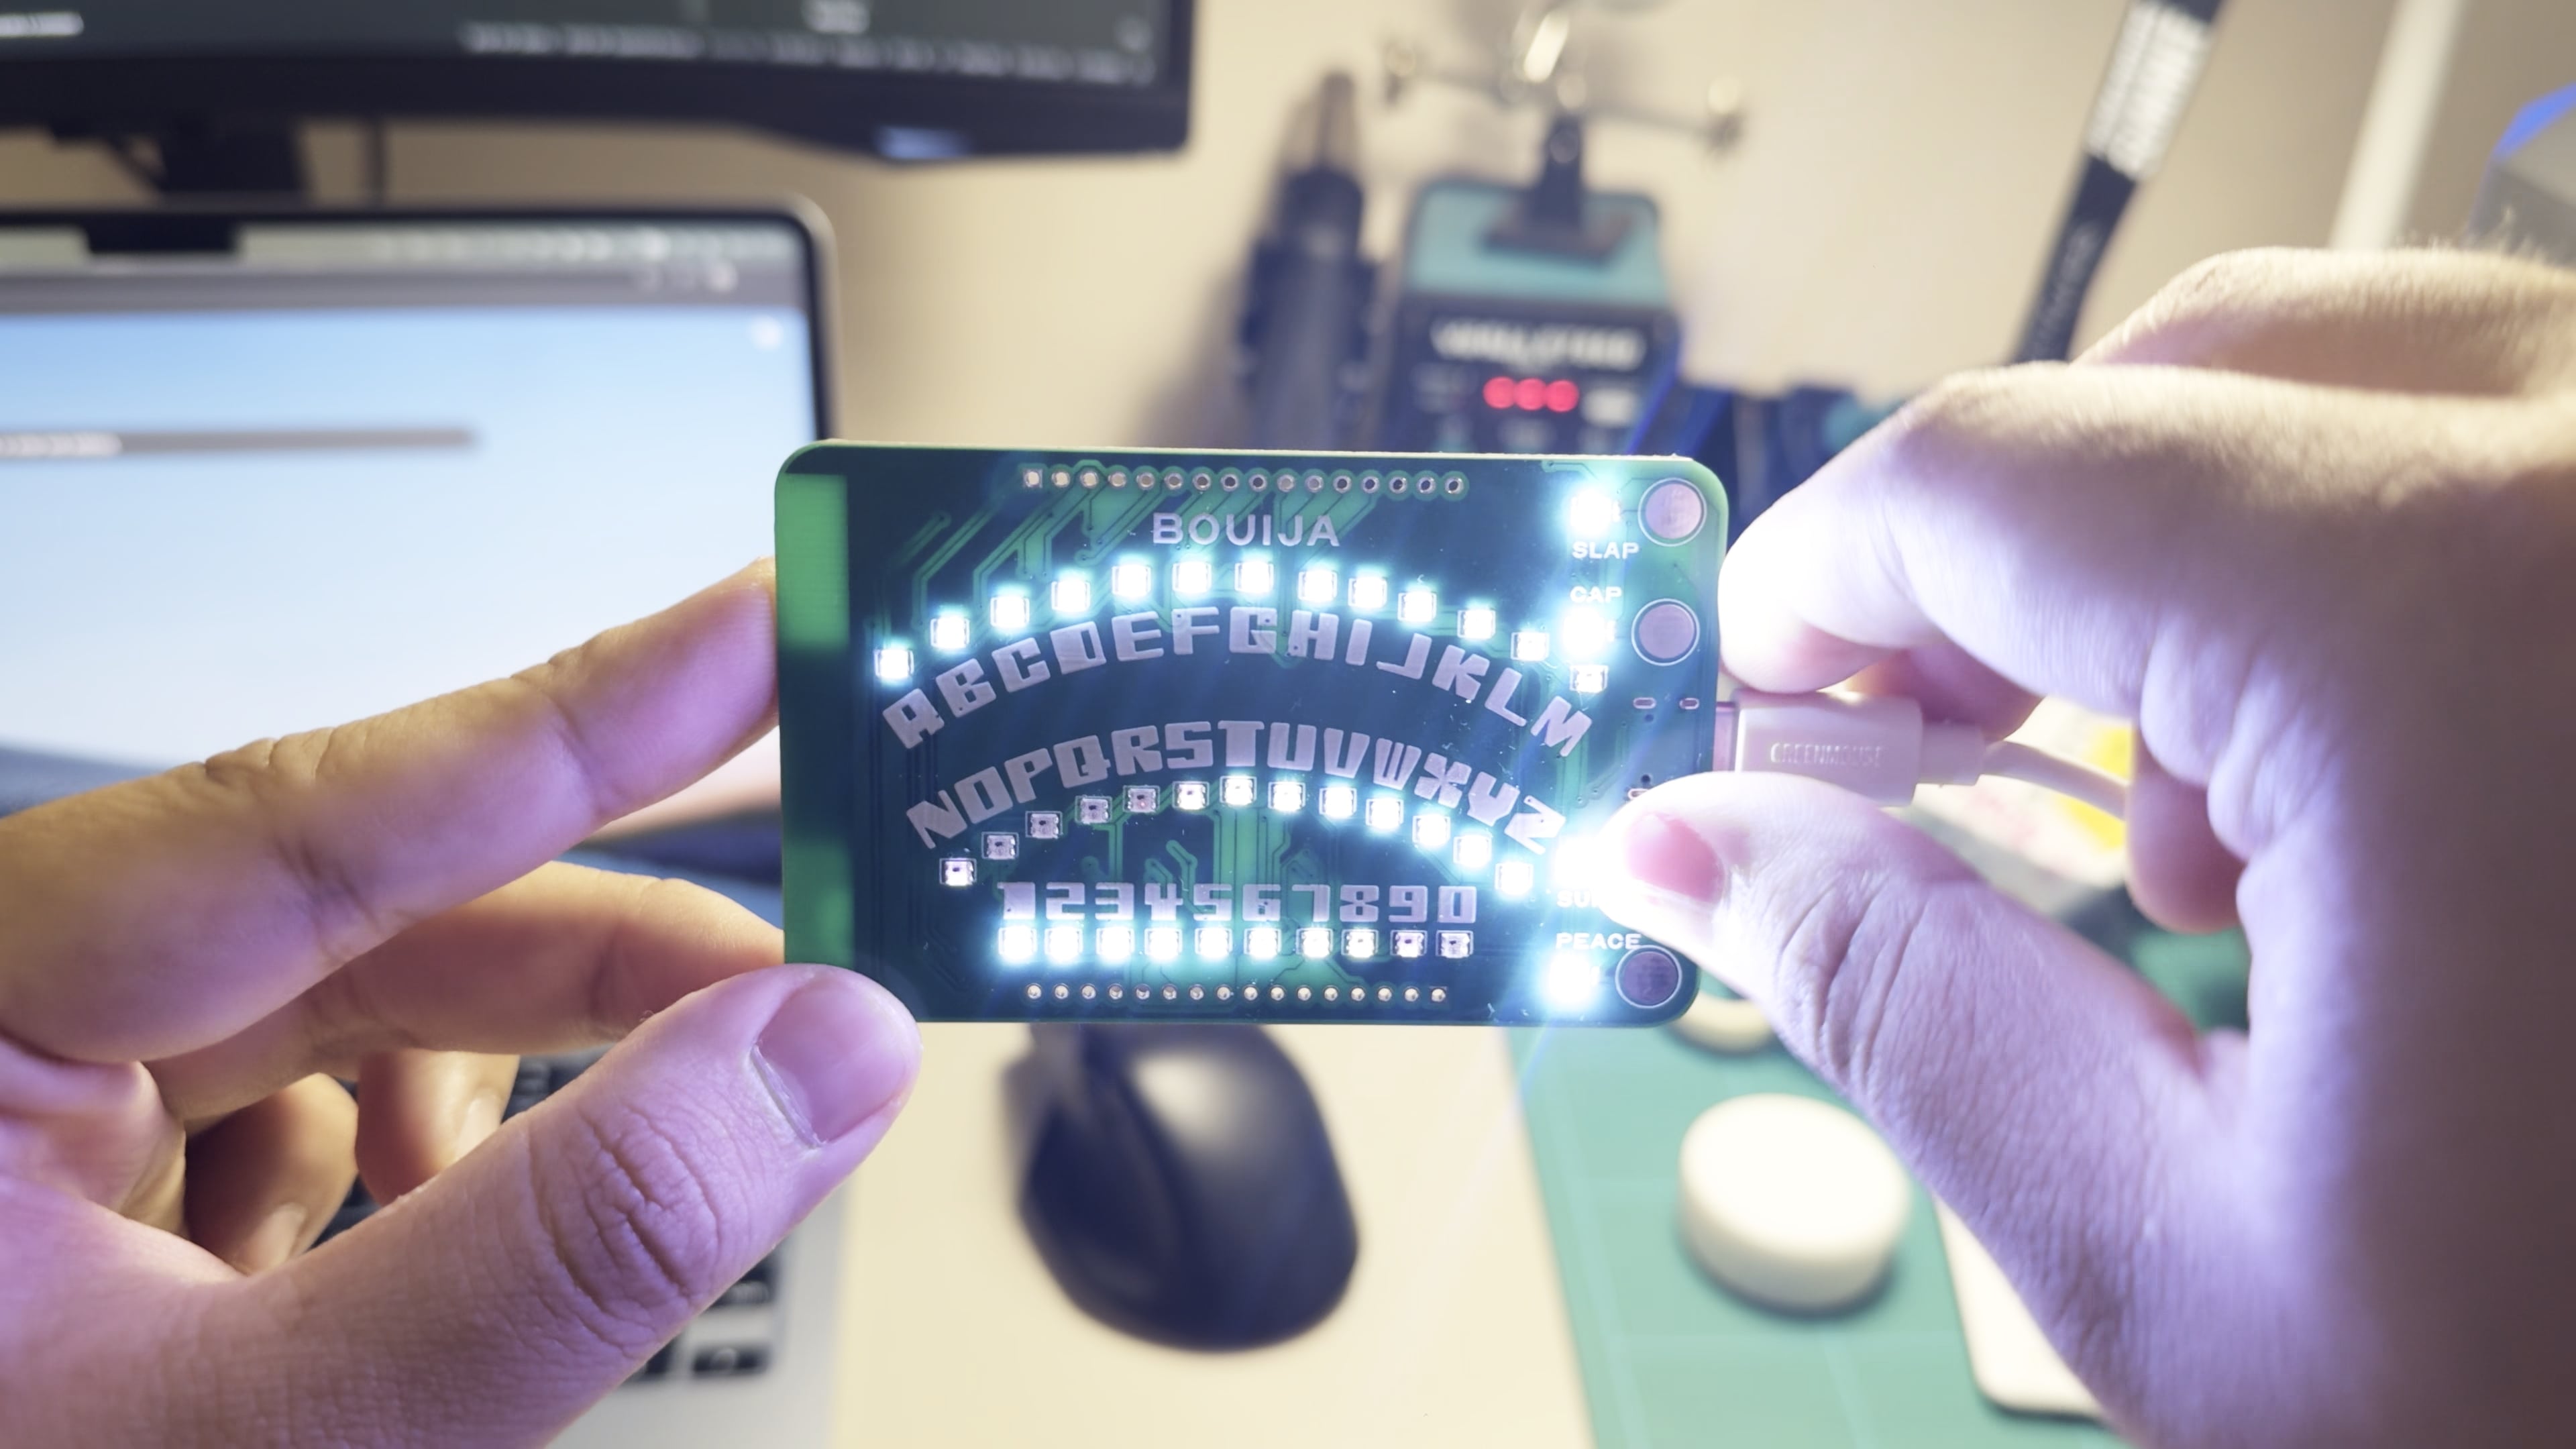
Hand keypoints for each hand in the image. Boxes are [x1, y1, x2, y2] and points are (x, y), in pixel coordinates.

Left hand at [0, 562, 920, 1445]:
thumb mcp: (273, 1444)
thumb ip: (557, 1251)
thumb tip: (814, 1057)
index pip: (317, 802)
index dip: (575, 710)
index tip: (756, 628)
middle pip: (355, 905)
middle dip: (593, 956)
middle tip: (803, 974)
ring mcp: (15, 1094)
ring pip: (333, 1009)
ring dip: (490, 1095)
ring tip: (530, 1219)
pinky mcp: (55, 1169)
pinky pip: (278, 1102)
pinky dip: (388, 1167)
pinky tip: (389, 1265)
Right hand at [1596, 249, 2575, 1446]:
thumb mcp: (2192, 1264)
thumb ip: (1896, 997)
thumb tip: (1698, 844)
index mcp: (2481, 639)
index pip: (2006, 479)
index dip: (1821, 576)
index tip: (1759, 682)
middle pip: (2201, 371)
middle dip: (2009, 557)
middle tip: (1917, 750)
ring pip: (2397, 388)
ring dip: (2208, 564)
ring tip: (2188, 839)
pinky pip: (2555, 479)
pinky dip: (2401, 583)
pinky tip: (2392, 822)